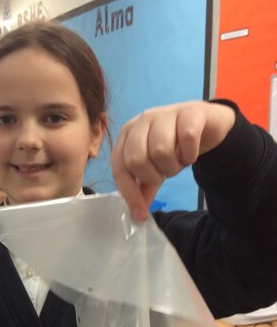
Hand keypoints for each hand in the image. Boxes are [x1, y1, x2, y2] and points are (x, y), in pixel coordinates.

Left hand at [111, 101, 235, 220]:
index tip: (141, 214)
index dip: (129, 194)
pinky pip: (187, 138)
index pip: (119, 168)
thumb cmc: (174, 145)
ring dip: (174, 165)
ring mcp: (165, 113)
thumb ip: (144, 186)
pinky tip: (192, 153)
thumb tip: (137, 213)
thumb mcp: (156, 167)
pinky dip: (191, 154)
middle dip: (154, 175)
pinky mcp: (190, 112)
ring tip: (179, 161)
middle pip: (136, 160)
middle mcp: (142, 121)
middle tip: (166, 172)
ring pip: (161, 151)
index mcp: (127, 135)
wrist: (206, 124)